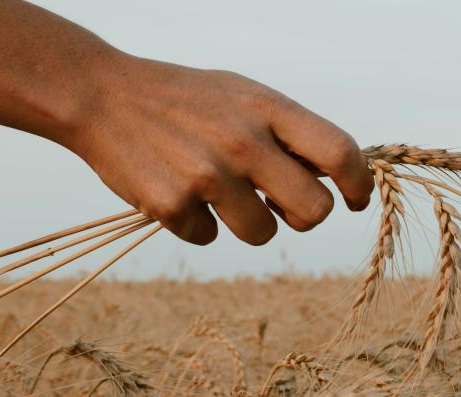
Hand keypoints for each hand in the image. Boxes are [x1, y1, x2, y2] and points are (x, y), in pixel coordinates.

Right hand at [60, 54, 373, 245]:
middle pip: (313, 210)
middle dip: (302, 216)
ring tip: (218, 193)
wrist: (102, 96)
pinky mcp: (172, 205)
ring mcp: (207, 176)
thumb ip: (284, 132)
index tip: (356, 200)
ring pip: (262, 233)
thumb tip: (329, 179)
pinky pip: (208, 238)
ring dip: (248, 223)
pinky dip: (196, 224)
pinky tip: (176, 191)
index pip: (338, 152)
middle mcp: (243, 142)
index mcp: (266, 109)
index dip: (358, 183)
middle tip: (280, 205)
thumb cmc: (182, 98)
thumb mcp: (240, 95)